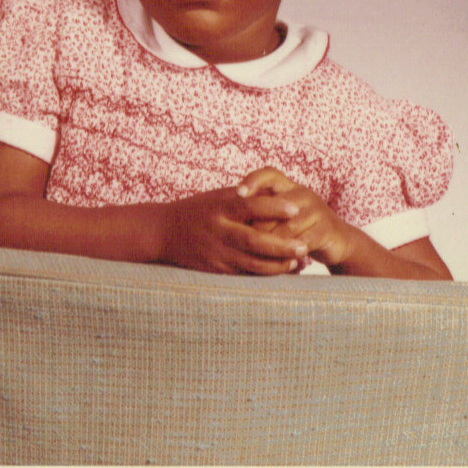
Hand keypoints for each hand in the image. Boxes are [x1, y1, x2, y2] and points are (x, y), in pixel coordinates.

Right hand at [160, 186, 309, 274]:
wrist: (163, 232)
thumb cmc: (197, 210)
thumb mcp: (216, 196)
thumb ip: (243, 195)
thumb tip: (276, 191)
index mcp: (219, 207)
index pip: (250, 205)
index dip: (273, 207)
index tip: (295, 208)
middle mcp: (218, 230)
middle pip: (253, 240)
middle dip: (281, 245)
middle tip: (304, 246)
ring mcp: (216, 253)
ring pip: (251, 263)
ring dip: (277, 265)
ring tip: (298, 262)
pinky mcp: (215, 270)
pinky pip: (244, 275)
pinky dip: (264, 275)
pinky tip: (280, 272)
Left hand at [237, 168, 351, 267]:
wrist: (336, 240)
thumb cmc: (298, 228)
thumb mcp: (280, 215)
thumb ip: (260, 212)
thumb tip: (227, 217)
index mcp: (288, 186)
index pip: (269, 174)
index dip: (253, 180)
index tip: (238, 192)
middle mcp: (302, 194)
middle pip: (276, 204)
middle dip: (259, 224)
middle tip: (244, 239)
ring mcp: (316, 210)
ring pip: (288, 225)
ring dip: (273, 242)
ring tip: (258, 254)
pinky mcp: (327, 229)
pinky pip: (304, 241)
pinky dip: (290, 252)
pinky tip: (281, 261)